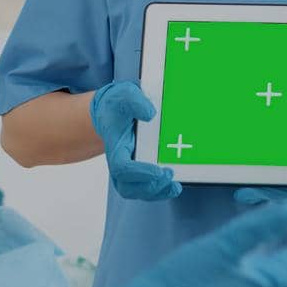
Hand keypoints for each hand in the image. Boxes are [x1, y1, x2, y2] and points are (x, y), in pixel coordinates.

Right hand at [90, 81, 181, 200]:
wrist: (112, 109)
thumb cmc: (117, 104)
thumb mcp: (124, 94)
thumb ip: (135, 101)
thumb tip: (151, 114)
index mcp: (115, 147)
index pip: (122, 168)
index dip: (140, 173)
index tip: (158, 170)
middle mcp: (119, 162)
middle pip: (128, 187)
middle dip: (150, 187)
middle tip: (170, 175)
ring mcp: (128, 169)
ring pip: (137, 191)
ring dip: (156, 192)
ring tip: (175, 186)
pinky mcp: (139, 169)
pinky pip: (146, 188)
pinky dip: (159, 190)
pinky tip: (174, 185)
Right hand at [114, 202, 286, 286]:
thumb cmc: (190, 279)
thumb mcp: (224, 246)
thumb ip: (257, 227)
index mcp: (264, 278)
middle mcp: (258, 284)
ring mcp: (242, 285)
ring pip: (282, 275)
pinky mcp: (227, 283)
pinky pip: (263, 272)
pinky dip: (276, 263)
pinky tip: (266, 258)